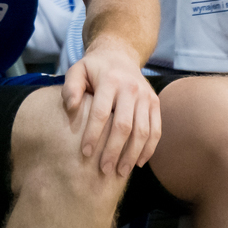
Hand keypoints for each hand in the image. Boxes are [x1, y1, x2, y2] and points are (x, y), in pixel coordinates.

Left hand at [61, 35, 161, 176]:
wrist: (119, 54)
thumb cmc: (94, 68)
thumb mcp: (77, 70)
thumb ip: (71, 87)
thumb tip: (71, 107)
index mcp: (111, 80)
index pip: (102, 113)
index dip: (93, 135)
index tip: (84, 153)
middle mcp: (132, 88)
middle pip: (124, 126)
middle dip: (114, 150)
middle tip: (103, 170)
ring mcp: (146, 96)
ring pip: (143, 131)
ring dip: (132, 154)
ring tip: (120, 172)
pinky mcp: (155, 103)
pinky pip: (156, 130)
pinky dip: (149, 149)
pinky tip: (138, 163)